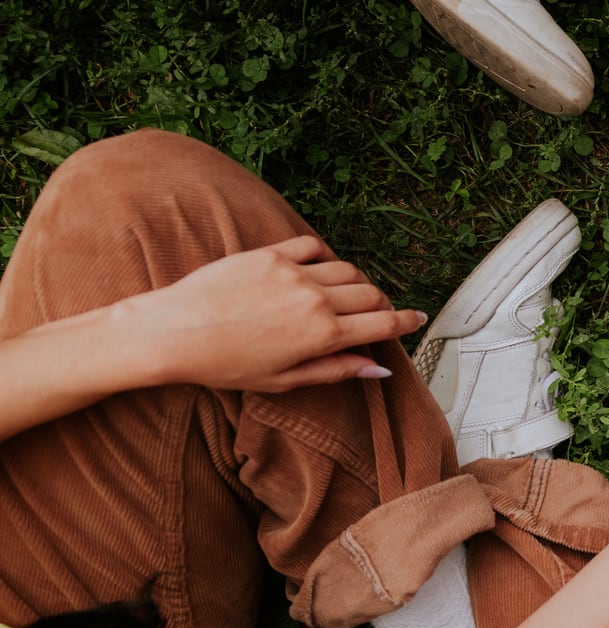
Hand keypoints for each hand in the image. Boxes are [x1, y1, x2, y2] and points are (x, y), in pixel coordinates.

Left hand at [111, 236, 424, 391]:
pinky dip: (326, 257)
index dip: (406, 321)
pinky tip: (321, 268)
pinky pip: (313, 247)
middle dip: (382, 304)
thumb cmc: (221, 365)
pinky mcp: (270, 254)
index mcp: (322, 334)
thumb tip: (378, 370)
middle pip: (370, 294)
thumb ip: (335, 371)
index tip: (418, 318)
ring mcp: (292, 273)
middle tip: (379, 313)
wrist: (170, 333)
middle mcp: (315, 299)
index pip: (382, 323)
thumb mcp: (283, 381)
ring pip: (346, 270)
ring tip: (349, 294)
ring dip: (356, 282)